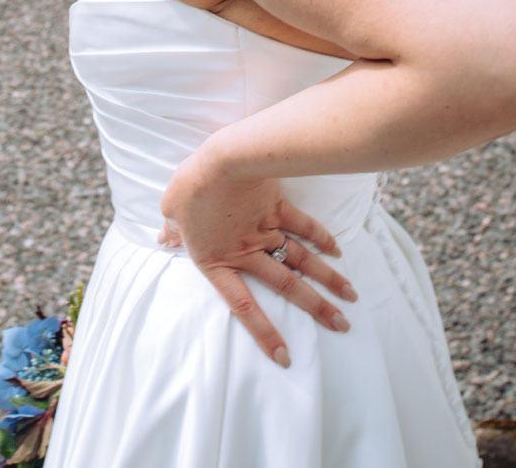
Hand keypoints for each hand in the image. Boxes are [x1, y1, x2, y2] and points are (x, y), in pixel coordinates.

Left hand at [158, 148, 356, 366]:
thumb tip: (163, 238)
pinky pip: (303, 225)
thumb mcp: (171, 207)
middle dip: (317, 308)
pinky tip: (337, 251)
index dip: (264, 333)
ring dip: (328, 279)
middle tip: (343, 326)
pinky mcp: (278, 206)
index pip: (244, 306)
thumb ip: (171, 228)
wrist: (223, 158)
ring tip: (352, 298)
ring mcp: (266, 229)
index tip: (285, 357)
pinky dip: (322, 237)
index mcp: (219, 259)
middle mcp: (248, 251)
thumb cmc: (193, 184)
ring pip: (303, 260)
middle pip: (288, 286)